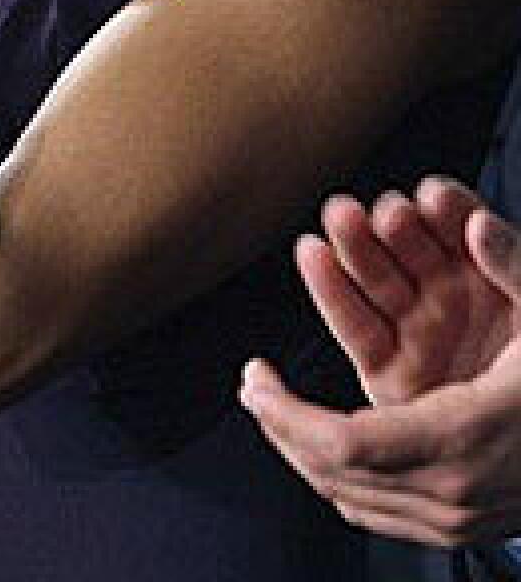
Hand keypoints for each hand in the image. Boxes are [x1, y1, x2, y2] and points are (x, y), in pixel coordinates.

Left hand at [239, 177, 520, 545]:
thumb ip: (514, 268)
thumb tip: (474, 221)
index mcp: (464, 438)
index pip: (346, 442)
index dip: (287, 413)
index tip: (253, 378)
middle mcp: (455, 490)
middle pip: (335, 474)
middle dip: (282, 427)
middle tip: (251, 386)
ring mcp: (459, 519)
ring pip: (352, 500)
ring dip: (302, 452)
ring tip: (272, 407)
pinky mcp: (463, 527)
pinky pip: (380, 513)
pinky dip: (339, 478)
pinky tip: (321, 441)